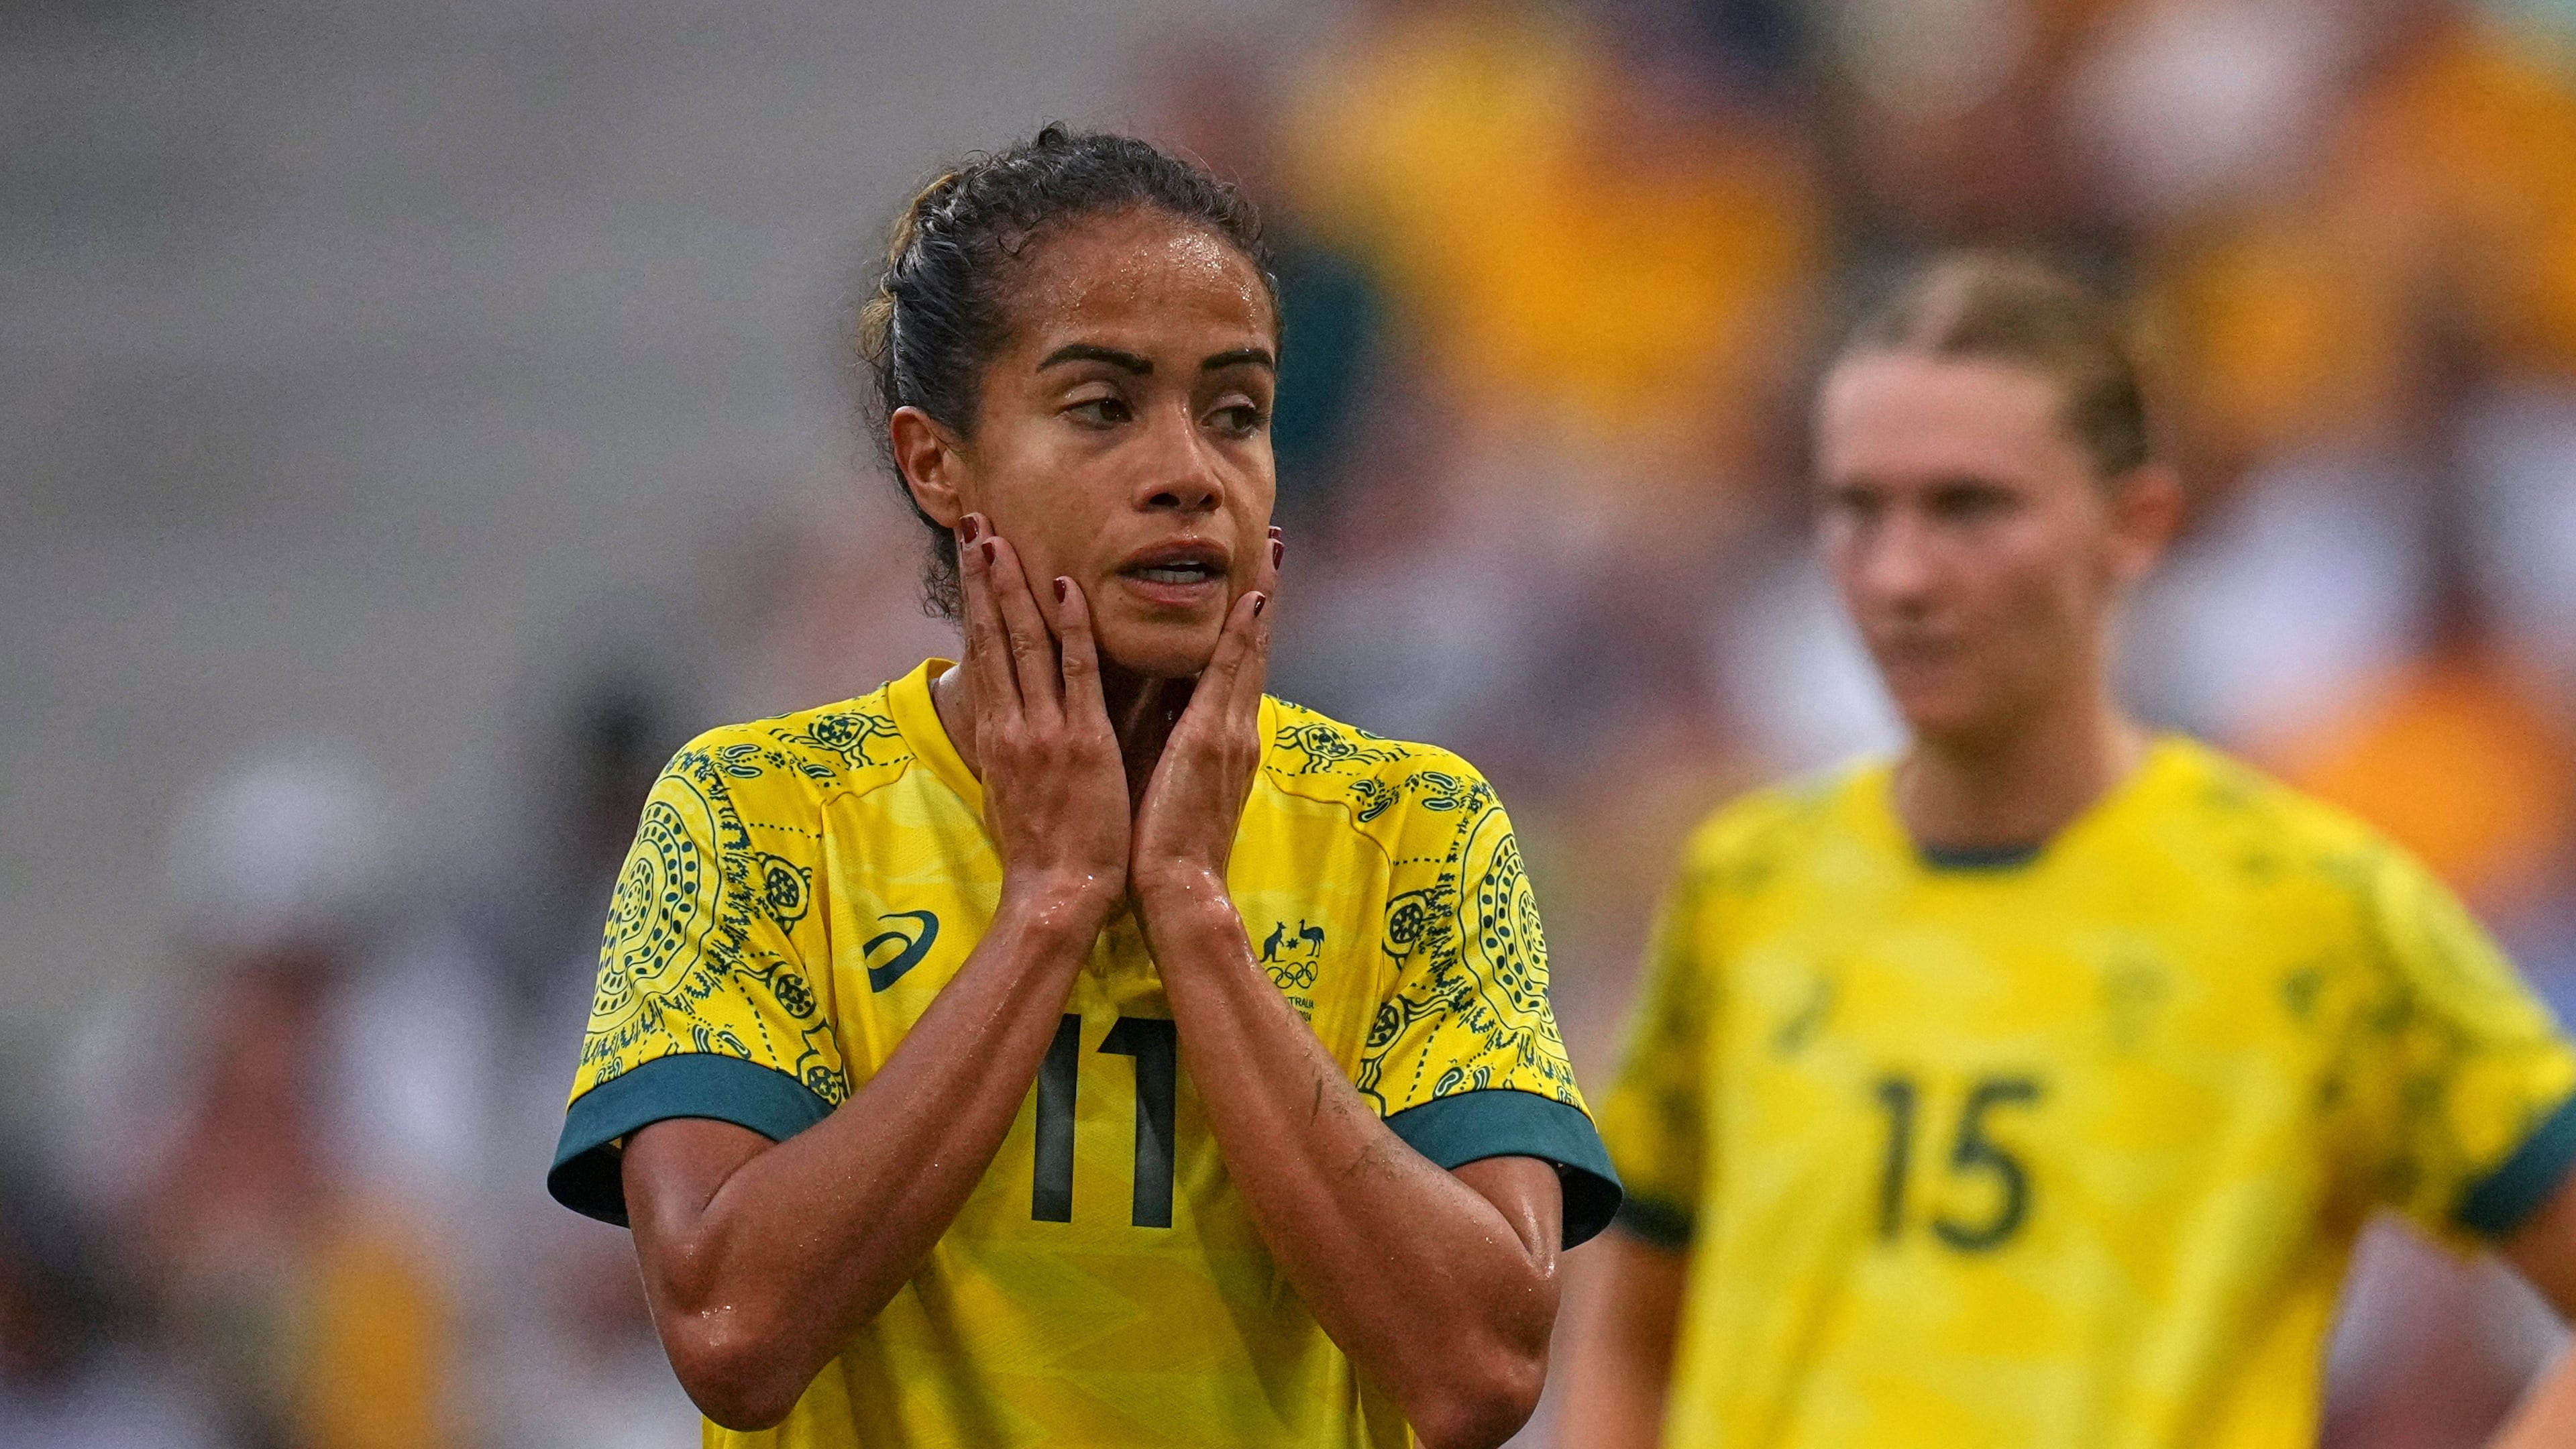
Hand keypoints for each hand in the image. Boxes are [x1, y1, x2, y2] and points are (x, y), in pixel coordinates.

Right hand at [956, 515, 1129, 919]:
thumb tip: (1009, 717)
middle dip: (983, 577)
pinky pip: (1075, 674)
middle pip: (992, 635)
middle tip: (975, 525)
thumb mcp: (1011, 789)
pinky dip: (1069, 629)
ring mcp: (1045, 730)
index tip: (972, 556)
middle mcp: (1013, 724)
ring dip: (1011, 587)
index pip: (983, 651)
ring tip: (999, 538)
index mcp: (998, 734)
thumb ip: (1012, 746)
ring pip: (1024, 644)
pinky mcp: (1082, 742)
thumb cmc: (1041, 851)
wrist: (1056, 895)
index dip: (976, 600)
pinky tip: (1062, 588)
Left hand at [1130, 528, 1279, 912]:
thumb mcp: (1171, 781)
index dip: (1247, 620)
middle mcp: (1235, 730)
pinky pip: (1227, 678)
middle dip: (1264, 593)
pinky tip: (1248, 600)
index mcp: (1224, 740)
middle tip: (1273, 540)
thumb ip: (1172, 737)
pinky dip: (1239, 637)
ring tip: (1268, 549)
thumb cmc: (1166, 849)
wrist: (1181, 895)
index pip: (1237, 667)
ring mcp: (1228, 734)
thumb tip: (1161, 698)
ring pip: (1247, 651)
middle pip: (1253, 648)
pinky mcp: (1211, 744)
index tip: (1254, 576)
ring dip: (1259, 597)